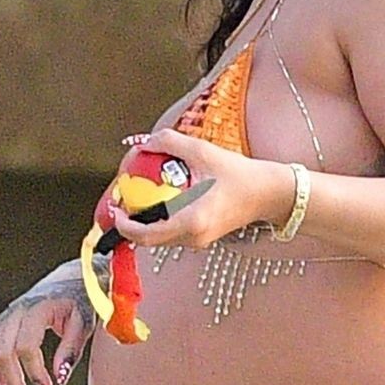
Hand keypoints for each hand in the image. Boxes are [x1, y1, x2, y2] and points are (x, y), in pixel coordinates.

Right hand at [0, 276, 93, 384]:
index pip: (26, 347)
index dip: (35, 373)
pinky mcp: (0, 326)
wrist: (68, 280)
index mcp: (36, 310)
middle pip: (2, 354)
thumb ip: (71, 349)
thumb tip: (60, 379)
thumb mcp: (84, 322)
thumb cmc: (80, 302)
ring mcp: (4, 320)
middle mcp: (14, 314)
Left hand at [107, 126, 293, 249]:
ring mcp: (198, 241)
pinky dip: (161, 219)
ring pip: (160, 237)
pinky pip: (172, 233)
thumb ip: (169, 143)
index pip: (146, 235)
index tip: (116, 206)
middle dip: (131, 221)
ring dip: (146, 220)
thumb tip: (142, 143)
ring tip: (140, 195)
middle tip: (124, 199)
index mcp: (191, 222)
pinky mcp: (202, 238)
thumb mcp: (203, 151)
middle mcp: (193, 237)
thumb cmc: (240, 175)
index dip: (124, 224)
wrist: (269, 192)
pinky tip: (162, 199)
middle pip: (149, 239)